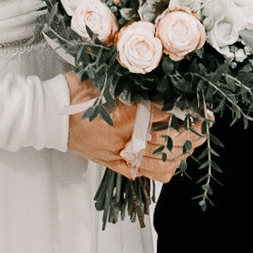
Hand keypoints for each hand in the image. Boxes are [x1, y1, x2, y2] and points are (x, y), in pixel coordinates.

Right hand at [63, 75, 204, 183]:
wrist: (49, 116)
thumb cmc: (75, 93)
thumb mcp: (105, 80)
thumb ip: (131, 83)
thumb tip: (160, 79)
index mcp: (124, 113)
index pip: (166, 114)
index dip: (187, 112)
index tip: (202, 110)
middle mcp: (125, 137)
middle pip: (169, 139)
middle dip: (191, 133)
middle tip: (203, 125)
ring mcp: (120, 154)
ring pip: (161, 161)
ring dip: (181, 152)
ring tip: (192, 142)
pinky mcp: (114, 165)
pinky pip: (145, 174)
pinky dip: (162, 169)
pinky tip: (171, 160)